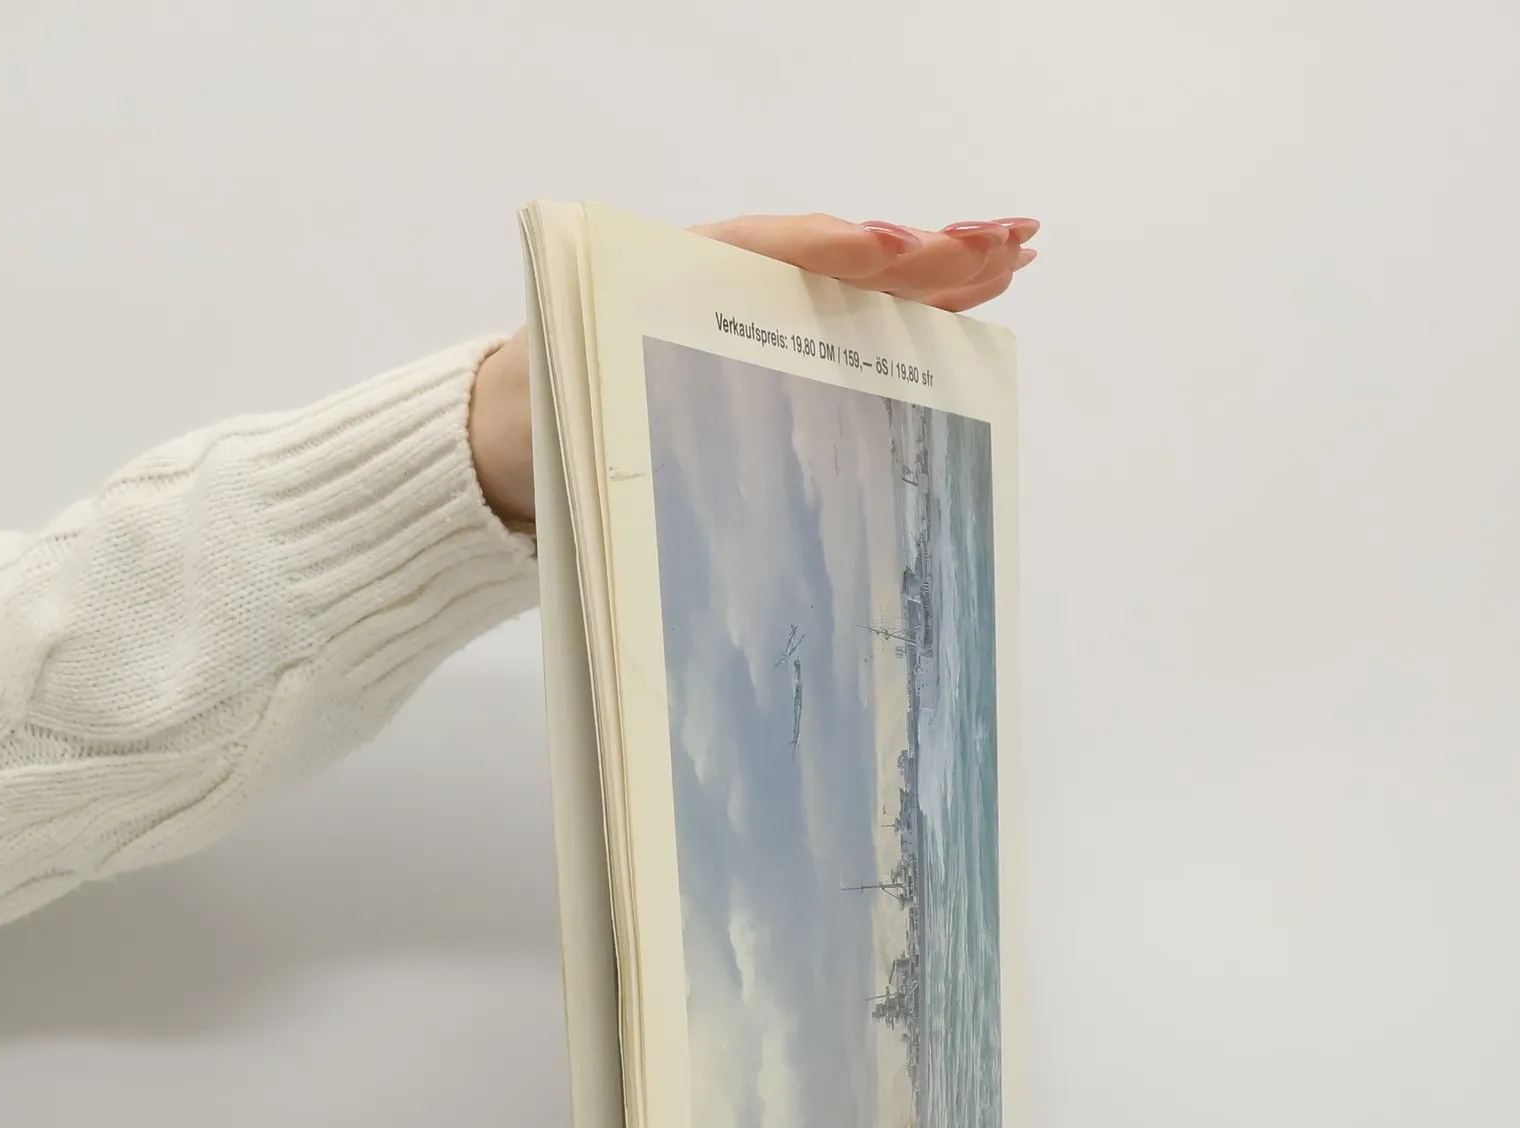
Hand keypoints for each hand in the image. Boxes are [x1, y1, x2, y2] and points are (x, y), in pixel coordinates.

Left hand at [470, 213, 1039, 525]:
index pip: (769, 254)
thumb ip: (639, 428)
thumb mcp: (581, 422)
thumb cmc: (546, 426)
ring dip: (936, 271)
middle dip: (922, 251)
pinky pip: (846, 319)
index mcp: (677, 286)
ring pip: (855, 284)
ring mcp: (752, 311)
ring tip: (1012, 253)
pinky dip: (906, 308)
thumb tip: (699, 493)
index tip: (889, 250)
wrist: (508, 438)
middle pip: (835, 258)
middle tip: (1005, 242)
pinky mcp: (766, 344)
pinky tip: (963, 304)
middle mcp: (727, 286)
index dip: (832, 253)